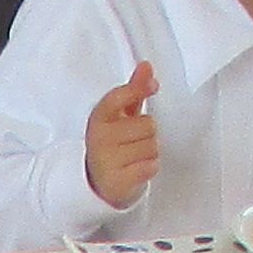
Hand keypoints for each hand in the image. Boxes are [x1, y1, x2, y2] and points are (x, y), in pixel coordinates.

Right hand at [84, 62, 161, 209]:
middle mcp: (100, 138)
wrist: (99, 186)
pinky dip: (149, 168)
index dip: (138, 89)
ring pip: (152, 146)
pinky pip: (151, 166)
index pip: (118, 97)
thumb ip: (134, 91)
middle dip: (148, 134)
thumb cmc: (114, 147)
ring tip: (135, 158)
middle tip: (134, 142)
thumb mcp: (120, 117)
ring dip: (150, 152)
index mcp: (98, 119)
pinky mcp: (117, 181)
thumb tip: (146, 66)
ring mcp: (107, 161)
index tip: (153, 86)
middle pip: (147, 124)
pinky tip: (137, 169)